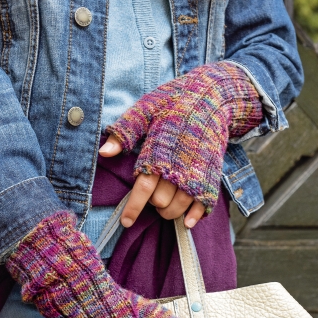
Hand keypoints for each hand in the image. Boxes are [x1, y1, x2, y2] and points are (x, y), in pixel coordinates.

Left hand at [104, 61, 262, 224]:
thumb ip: (125, 131)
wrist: (213, 96)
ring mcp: (197, 172)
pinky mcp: (212, 174)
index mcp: (159, 152)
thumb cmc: (175, 101)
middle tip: (151, 196)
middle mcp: (178, 166)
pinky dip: (194, 216)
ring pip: (179, 207)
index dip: (133, 208)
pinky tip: (186, 221)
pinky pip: (203, 204)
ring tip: (164, 206)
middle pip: (160, 202)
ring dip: (169, 212)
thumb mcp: (147, 108)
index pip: (143, 188)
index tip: (126, 222)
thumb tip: (104, 152)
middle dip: (152, 205)